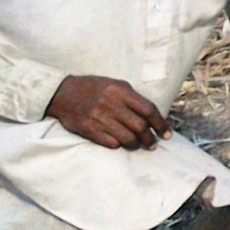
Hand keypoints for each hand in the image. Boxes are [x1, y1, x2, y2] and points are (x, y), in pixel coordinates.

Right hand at [46, 75, 170, 149]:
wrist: (62, 93)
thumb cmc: (93, 88)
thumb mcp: (114, 84)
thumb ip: (132, 98)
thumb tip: (152, 115)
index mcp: (120, 91)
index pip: (148, 110)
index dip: (161, 124)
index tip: (166, 134)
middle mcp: (111, 104)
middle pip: (140, 127)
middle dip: (150, 138)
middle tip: (153, 143)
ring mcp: (99, 118)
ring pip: (128, 138)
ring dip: (137, 144)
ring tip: (139, 145)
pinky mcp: (89, 130)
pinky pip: (111, 143)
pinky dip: (119, 145)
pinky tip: (120, 143)